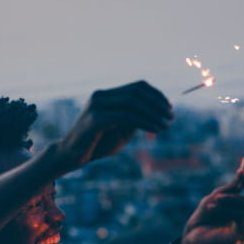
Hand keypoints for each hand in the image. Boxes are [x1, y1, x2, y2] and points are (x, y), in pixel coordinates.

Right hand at [56, 81, 172, 170]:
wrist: (71, 156)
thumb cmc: (97, 144)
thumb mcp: (121, 130)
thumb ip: (135, 119)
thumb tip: (157, 112)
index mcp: (107, 95)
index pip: (138, 86)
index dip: (157, 95)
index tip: (169, 108)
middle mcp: (101, 96)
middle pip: (137, 92)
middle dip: (158, 104)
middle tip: (171, 117)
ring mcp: (97, 106)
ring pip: (133, 102)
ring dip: (154, 114)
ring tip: (166, 125)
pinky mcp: (95, 119)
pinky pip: (126, 116)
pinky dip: (144, 122)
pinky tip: (155, 130)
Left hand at [180, 156, 243, 243]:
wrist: (193, 234)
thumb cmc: (206, 215)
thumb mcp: (219, 195)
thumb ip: (235, 184)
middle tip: (240, 171)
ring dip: (233, 198)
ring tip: (215, 198)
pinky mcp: (243, 235)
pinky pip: (241, 217)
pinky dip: (227, 209)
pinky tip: (213, 206)